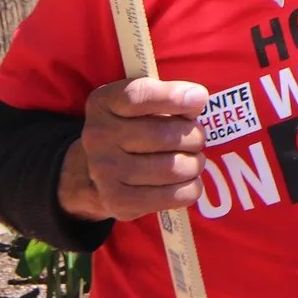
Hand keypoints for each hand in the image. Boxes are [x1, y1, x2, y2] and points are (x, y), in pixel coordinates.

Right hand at [60, 78, 207, 222]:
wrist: (100, 170)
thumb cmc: (135, 126)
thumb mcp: (143, 102)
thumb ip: (169, 96)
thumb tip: (196, 100)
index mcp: (104, 103)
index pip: (137, 96)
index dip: (173, 96)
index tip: (200, 98)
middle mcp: (98, 136)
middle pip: (163, 135)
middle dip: (194, 136)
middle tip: (197, 138)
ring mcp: (104, 171)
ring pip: (171, 168)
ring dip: (194, 163)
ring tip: (193, 160)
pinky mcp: (117, 201)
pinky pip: (170, 196)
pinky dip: (190, 188)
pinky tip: (188, 181)